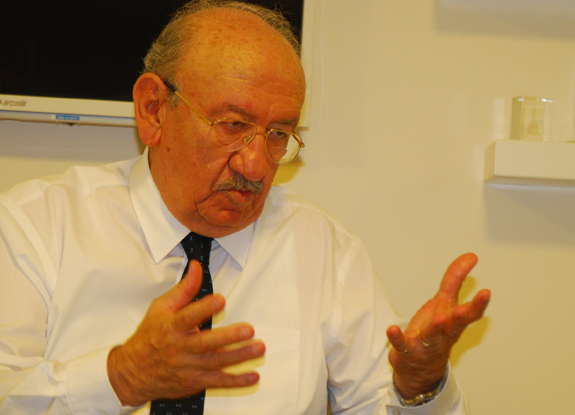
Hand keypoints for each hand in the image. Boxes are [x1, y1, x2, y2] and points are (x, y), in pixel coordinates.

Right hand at [107, 260, 264, 406]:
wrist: (133, 372)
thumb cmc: (151, 335)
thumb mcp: (161, 307)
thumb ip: (184, 288)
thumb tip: (197, 267)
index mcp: (171, 327)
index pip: (188, 317)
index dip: (204, 308)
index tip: (220, 300)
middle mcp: (181, 348)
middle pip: (206, 343)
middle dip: (228, 337)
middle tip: (248, 330)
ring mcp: (189, 367)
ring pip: (216, 362)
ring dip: (239, 356)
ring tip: (258, 348)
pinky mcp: (195, 382)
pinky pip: (218, 382)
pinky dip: (236, 381)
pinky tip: (253, 376)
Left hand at [386, 253, 490, 398]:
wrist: (419, 370)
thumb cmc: (434, 332)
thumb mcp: (445, 303)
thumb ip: (455, 280)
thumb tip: (470, 256)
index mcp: (453, 322)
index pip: (470, 314)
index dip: (478, 304)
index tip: (486, 292)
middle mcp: (442, 334)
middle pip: (454, 326)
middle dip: (459, 318)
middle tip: (463, 309)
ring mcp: (425, 344)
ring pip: (431, 336)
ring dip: (435, 327)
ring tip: (438, 318)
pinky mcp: (406, 351)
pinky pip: (402, 345)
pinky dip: (397, 338)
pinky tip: (392, 329)